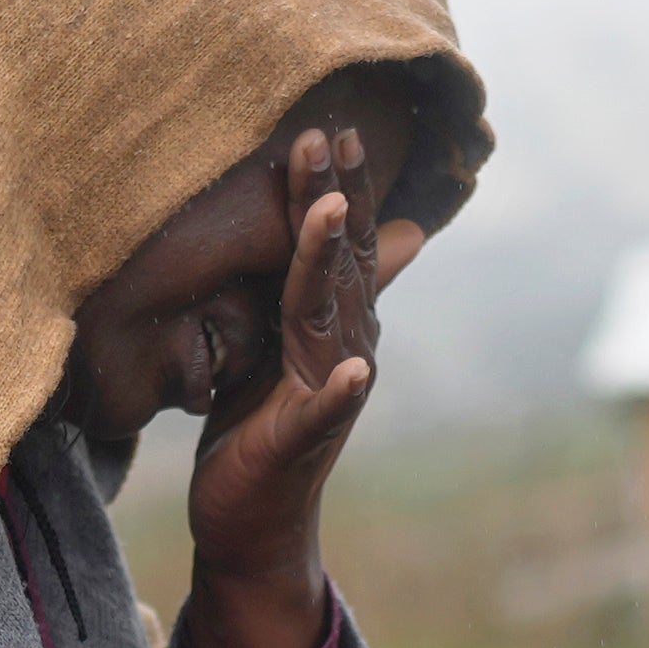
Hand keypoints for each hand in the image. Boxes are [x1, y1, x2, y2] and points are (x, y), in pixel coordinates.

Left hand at [174, 134, 417, 647]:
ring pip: (330, 315)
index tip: (333, 126)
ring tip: (332, 214)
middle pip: (339, 261)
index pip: (343, 242)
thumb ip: (327, 283)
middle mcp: (344, 346)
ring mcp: (328, 392)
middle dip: (332, 198)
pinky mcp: (304, 439)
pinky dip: (340, 391)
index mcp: (336, 320)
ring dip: (332, 264)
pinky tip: (357, 371)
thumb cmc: (263, 425)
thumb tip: (393, 229)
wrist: (255, 520)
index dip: (341, 185)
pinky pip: (326, 410)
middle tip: (325, 136)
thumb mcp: (290, 341)